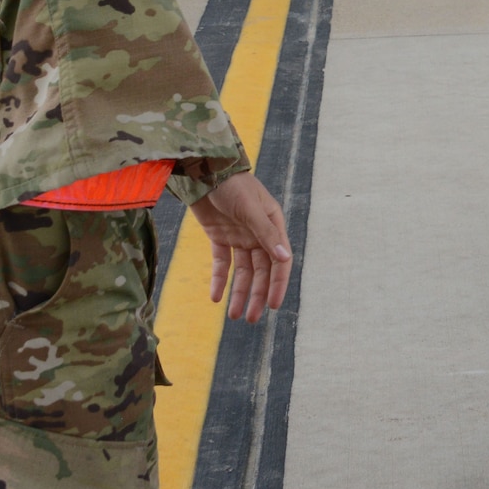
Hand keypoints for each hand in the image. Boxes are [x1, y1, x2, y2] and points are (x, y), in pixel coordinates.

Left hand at [186, 172, 292, 324]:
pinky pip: (221, 263)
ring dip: (239, 292)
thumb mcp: (251, 209)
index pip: (279, 261)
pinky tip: (215, 298)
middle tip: (250, 318)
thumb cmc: (233, 185)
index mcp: (272, 225)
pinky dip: (219, 280)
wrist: (204, 170)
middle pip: (260, 271)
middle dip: (256, 294)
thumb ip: (266, 234)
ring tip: (235, 315)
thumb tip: (284, 259)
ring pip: (242, 271)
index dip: (277, 283)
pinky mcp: (219, 237)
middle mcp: (258, 234)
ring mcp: (239, 236)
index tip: (272, 305)